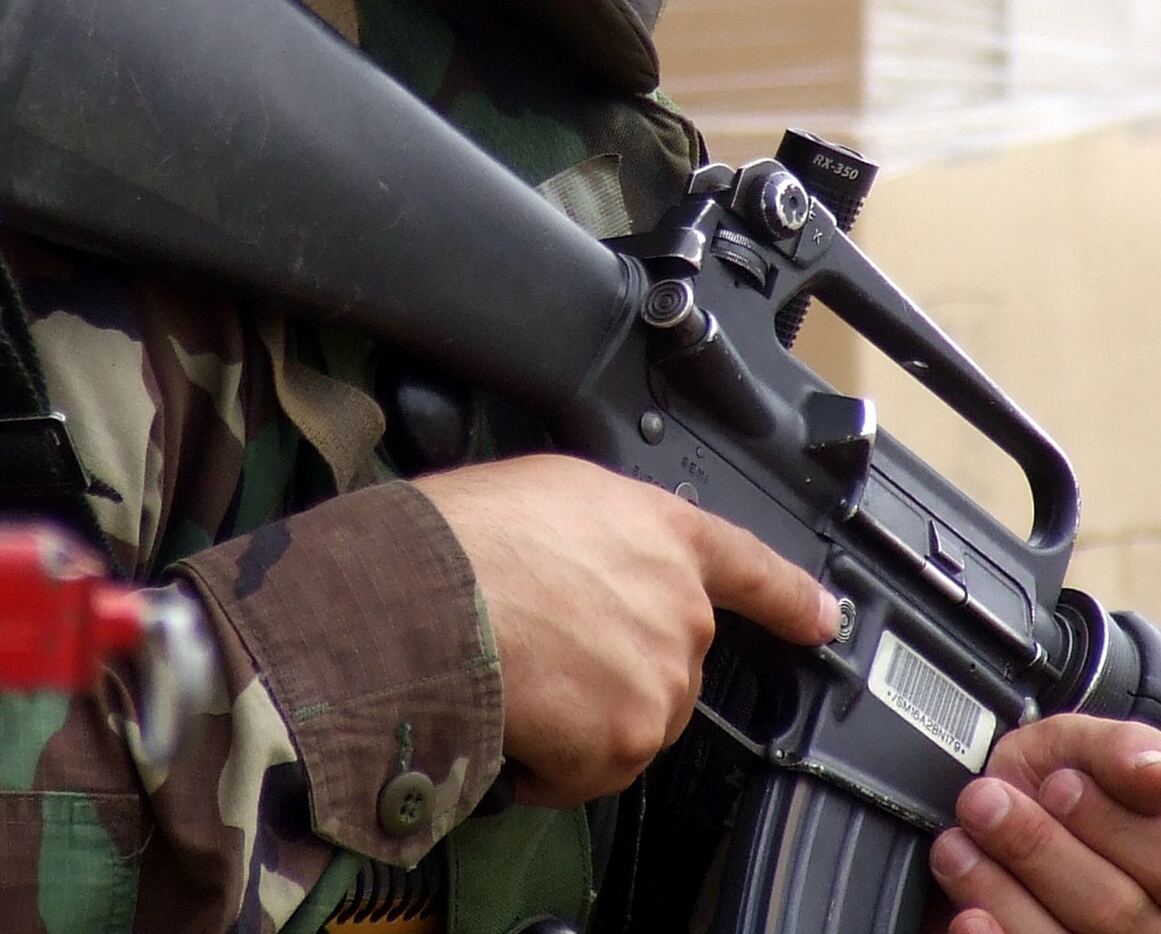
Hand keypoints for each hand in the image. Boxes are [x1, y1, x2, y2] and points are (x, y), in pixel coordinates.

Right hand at [416, 453, 838, 807]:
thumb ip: (609, 534)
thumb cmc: (474, 534)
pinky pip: (591, 770)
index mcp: (666, 533)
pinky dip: (552, 763)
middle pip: (669, 660)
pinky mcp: (631, 739)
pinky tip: (518, 715)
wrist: (439, 595)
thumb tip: (596, 565)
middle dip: (614, 663)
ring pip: (631, 719)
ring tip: (521, 673)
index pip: (750, 566)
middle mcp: (681, 605)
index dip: (791, 596)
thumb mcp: (558, 491)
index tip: (822, 619)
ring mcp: (663, 677)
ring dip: (581, 716)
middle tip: (545, 642)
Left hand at [929, 714, 1160, 931]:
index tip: (1058, 784)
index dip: (1109, 825)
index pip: (1160, 860)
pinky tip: (969, 917)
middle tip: (984, 802)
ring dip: (1000, 891)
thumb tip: (1150, 771)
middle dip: (1039, 848)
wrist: (999, 812)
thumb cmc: (1055, 780)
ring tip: (955, 847)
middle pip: (1116, 909)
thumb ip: (1119, 751)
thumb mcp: (1084, 748)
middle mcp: (1151, 920)